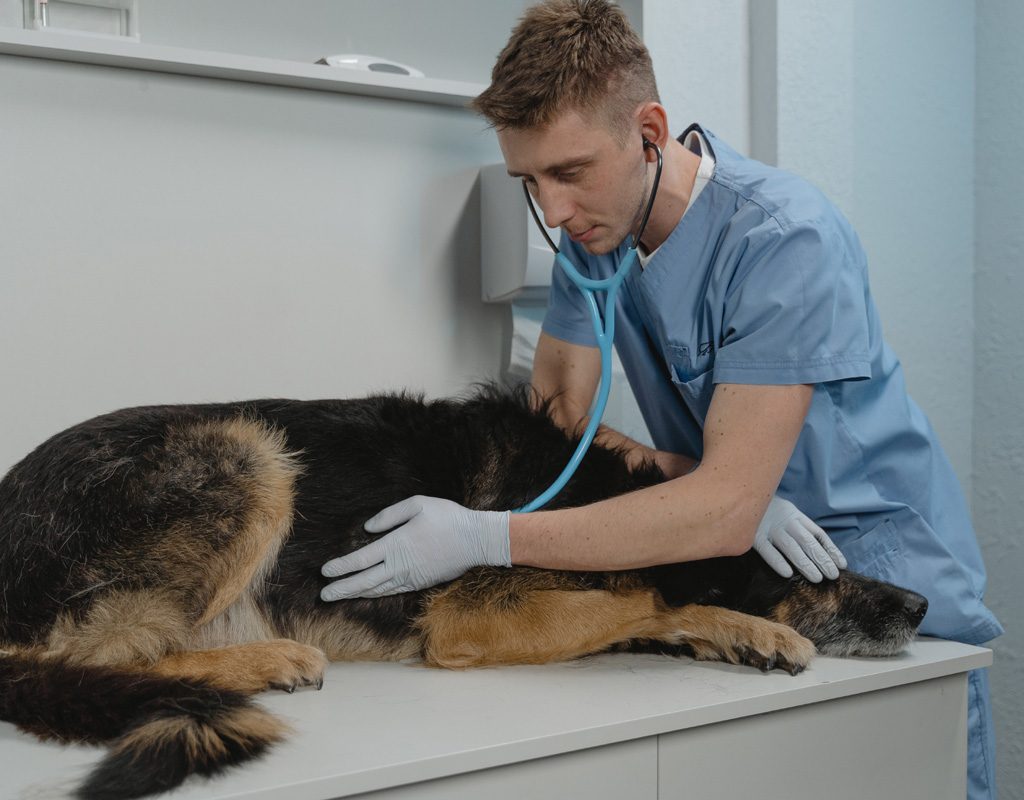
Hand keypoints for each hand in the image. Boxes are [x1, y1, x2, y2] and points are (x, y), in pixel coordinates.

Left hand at [320, 496, 510, 599]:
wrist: (476, 540)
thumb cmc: (448, 518)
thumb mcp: (418, 505)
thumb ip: (390, 516)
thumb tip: (368, 529)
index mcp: (396, 544)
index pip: (361, 560)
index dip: (341, 567)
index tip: (325, 571)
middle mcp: (400, 565)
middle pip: (364, 581)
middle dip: (342, 588)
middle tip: (324, 594)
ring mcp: (410, 577)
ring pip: (377, 589)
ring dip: (356, 593)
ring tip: (339, 597)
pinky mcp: (420, 582)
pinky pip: (393, 591)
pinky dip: (376, 593)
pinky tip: (368, 593)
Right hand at [753, 496, 846, 581]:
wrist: (743, 499)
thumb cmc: (769, 511)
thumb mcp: (788, 512)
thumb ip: (801, 527)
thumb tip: (823, 550)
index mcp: (796, 516)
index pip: (818, 534)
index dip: (831, 549)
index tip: (841, 565)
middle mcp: (786, 522)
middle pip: (808, 542)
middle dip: (822, 559)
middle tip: (832, 576)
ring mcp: (770, 529)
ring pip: (791, 547)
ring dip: (805, 563)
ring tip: (817, 578)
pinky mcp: (754, 536)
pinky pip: (767, 550)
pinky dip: (777, 561)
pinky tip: (787, 574)